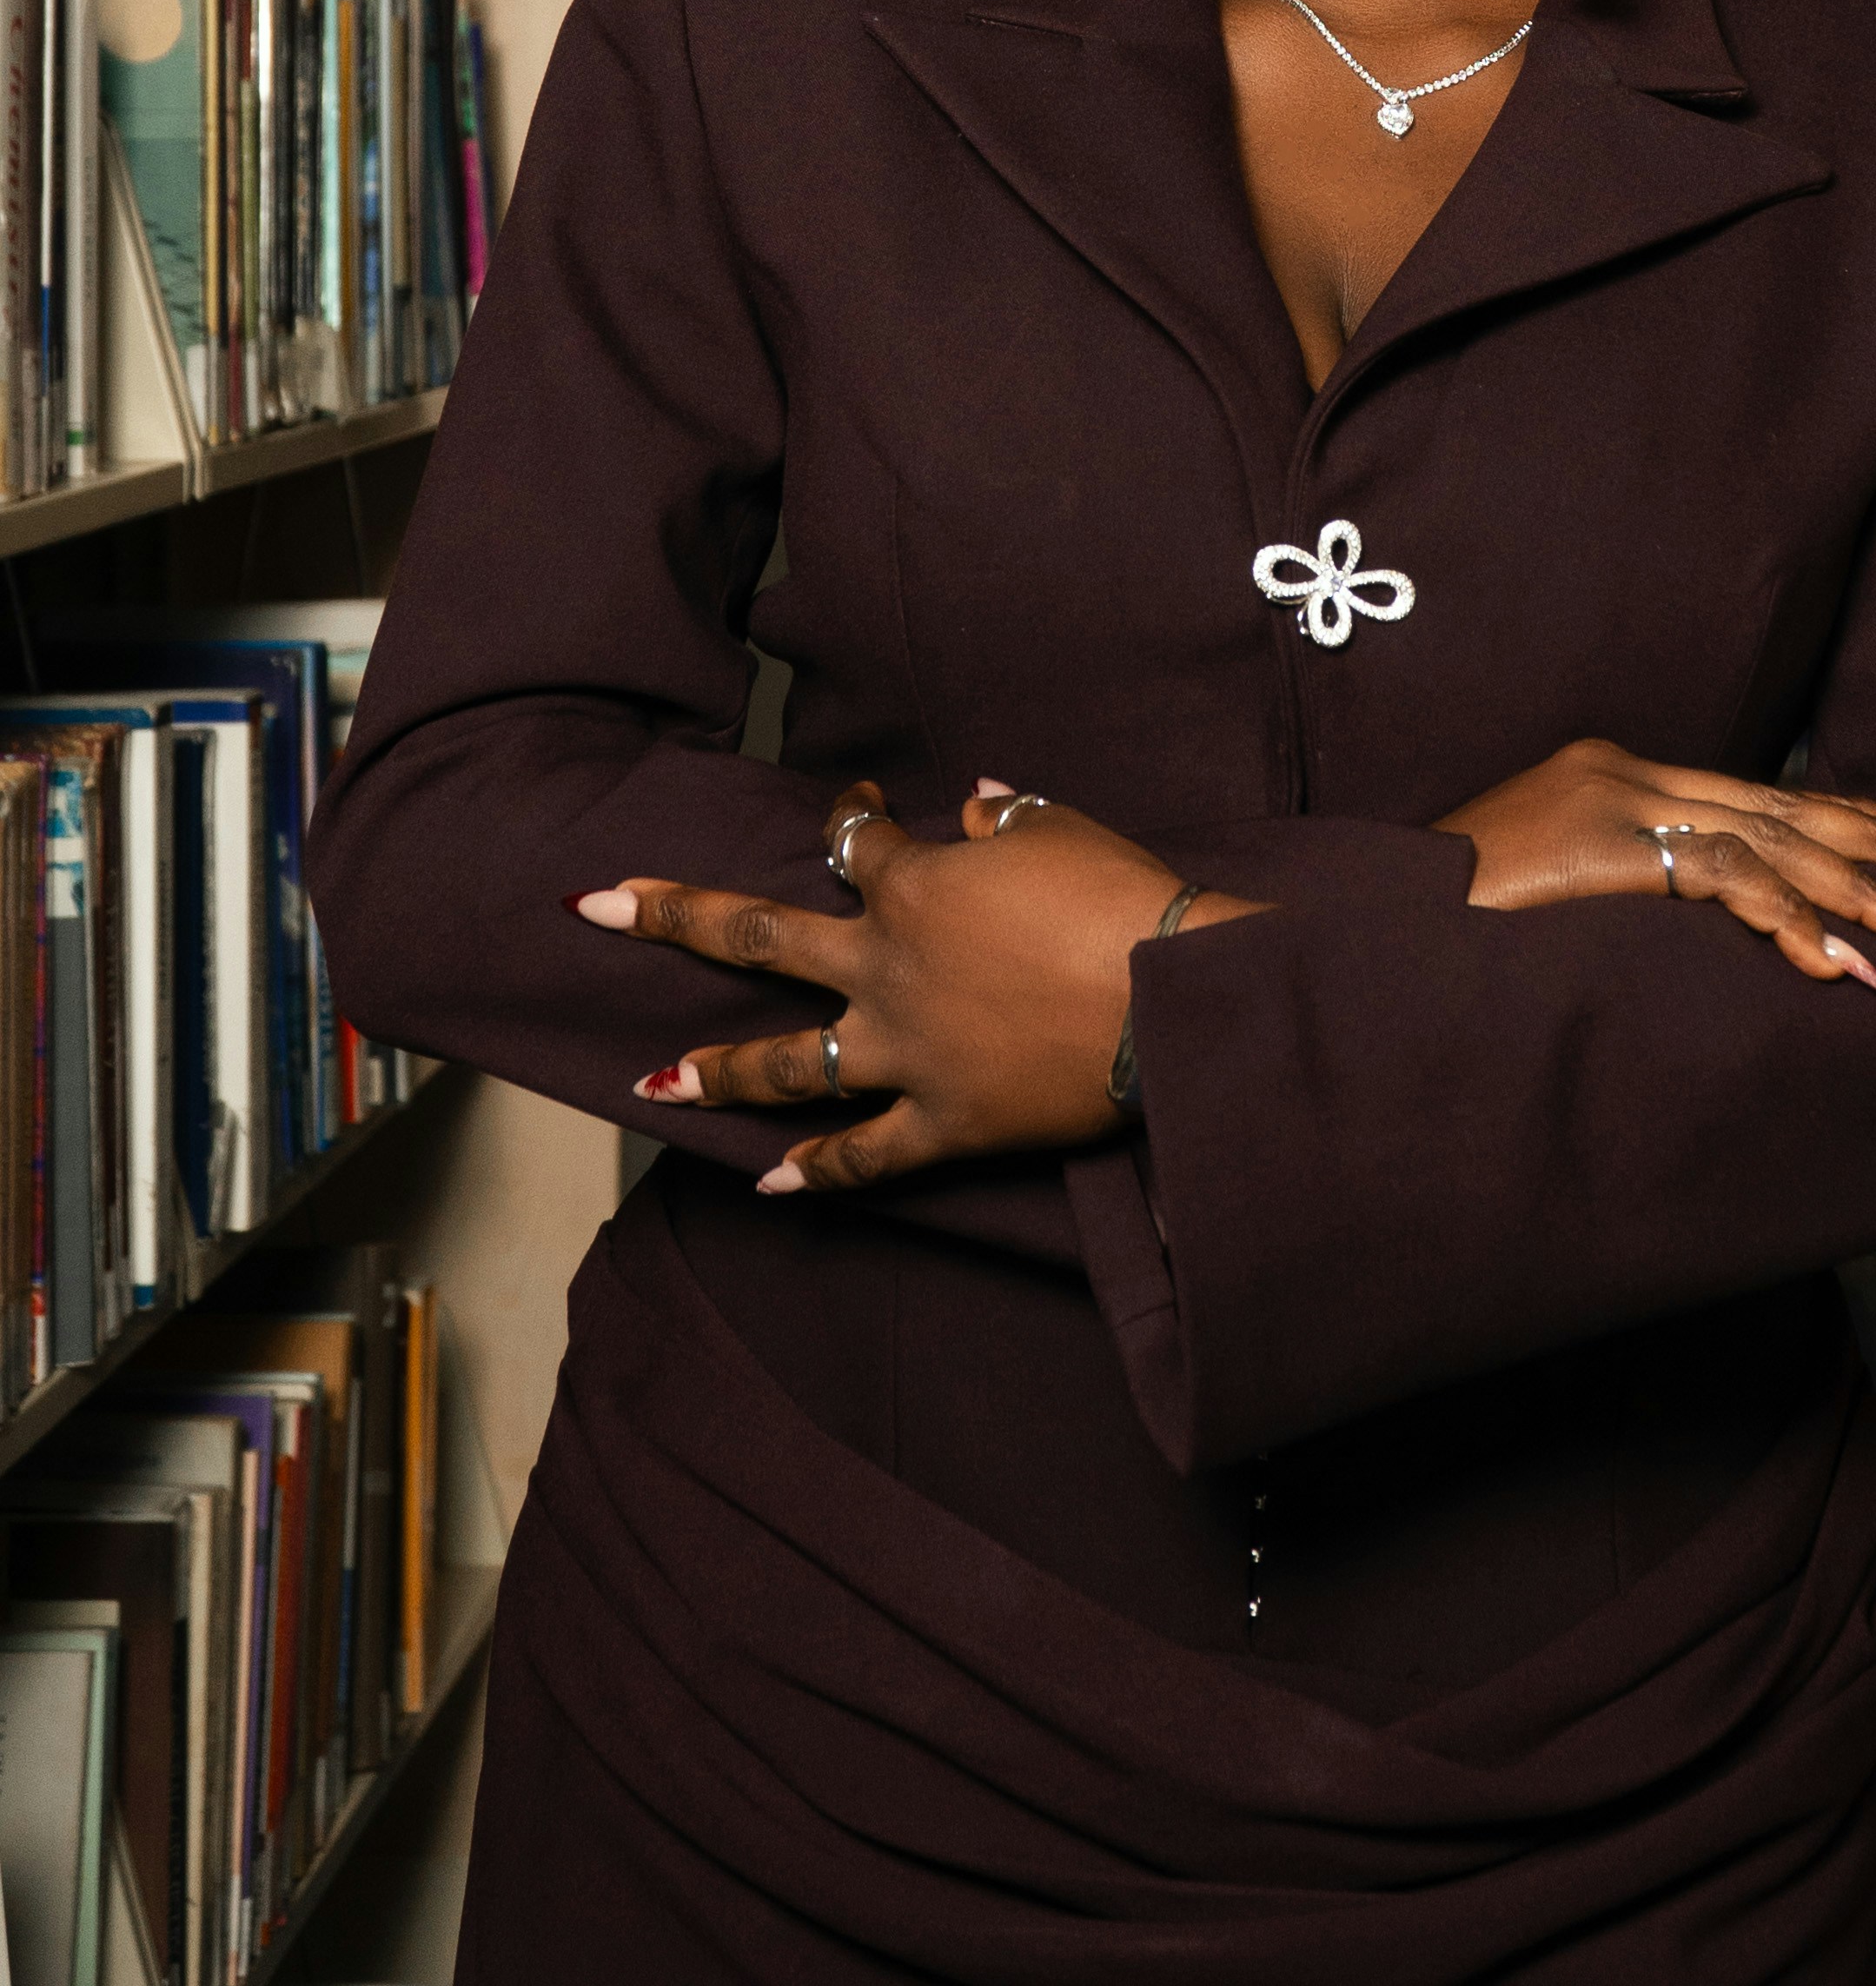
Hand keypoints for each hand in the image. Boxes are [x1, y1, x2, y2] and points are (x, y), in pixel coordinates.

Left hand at [579, 786, 1257, 1189]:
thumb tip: (977, 803)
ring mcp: (904, 1052)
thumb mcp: (1064, 830)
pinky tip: (772, 1182)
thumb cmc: (1121, 901)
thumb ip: (1008, 815)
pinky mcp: (942, 1123)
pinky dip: (819, 1172)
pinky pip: (866, 1157)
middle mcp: (884, 966)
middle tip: (597, 905)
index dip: (846, 821)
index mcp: (914, 887)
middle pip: (759, 934)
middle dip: (672, 915)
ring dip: (716, 1068)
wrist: (1169, 1001)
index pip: (852, 844)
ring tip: (651, 1080)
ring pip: (788, 1062)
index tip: (853, 812)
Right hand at [1438, 737, 1875, 989]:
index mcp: (1614, 774)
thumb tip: (1709, 931)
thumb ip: (1629, 892)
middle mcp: (1623, 771)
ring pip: (1770, 843)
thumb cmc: (1448, 929)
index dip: (1848, 813)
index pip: (1757, 793)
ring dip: (1864, 891)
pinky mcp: (1599, 847)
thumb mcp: (1550, 900)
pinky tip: (1839, 964)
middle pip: (1782, 810)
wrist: (1363, 925)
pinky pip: (1719, 881)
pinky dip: (1787, 923)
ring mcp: (1610, 802)